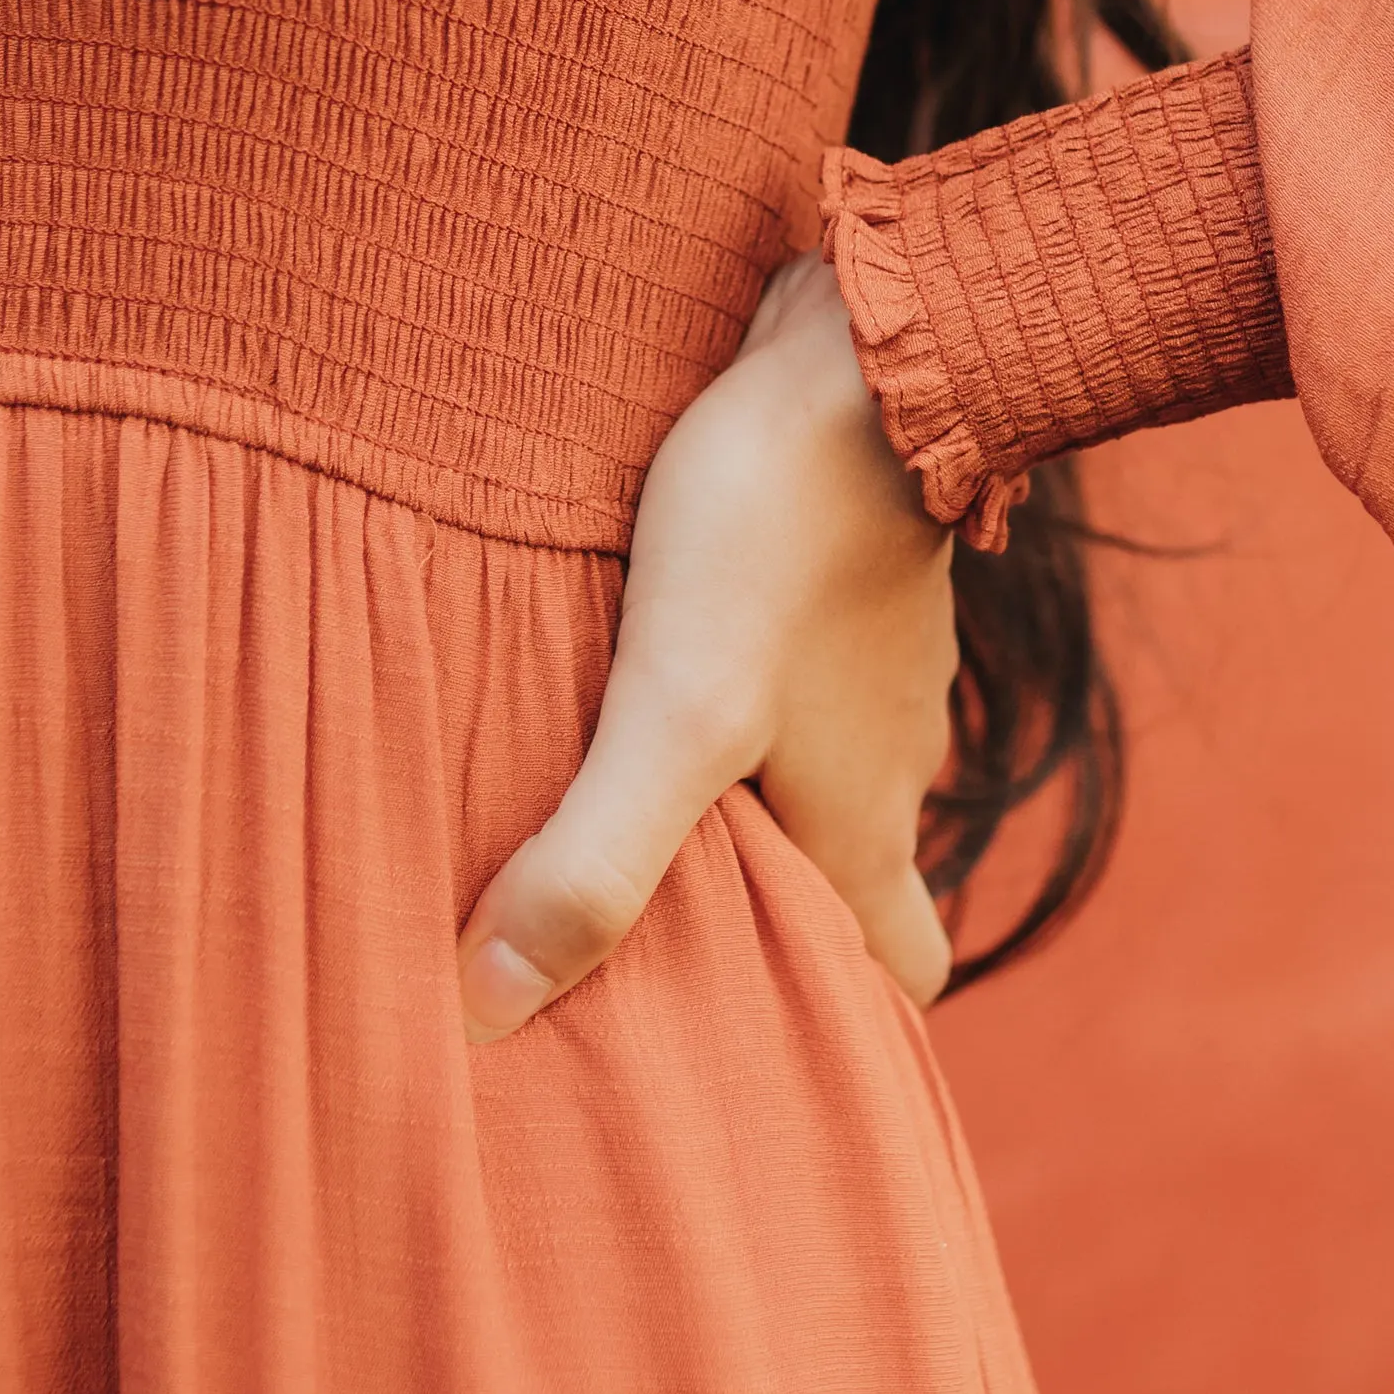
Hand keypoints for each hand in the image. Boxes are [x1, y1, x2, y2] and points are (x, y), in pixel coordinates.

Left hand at [457, 254, 959, 1039]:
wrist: (867, 344)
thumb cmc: (776, 531)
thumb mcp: (675, 709)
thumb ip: (594, 857)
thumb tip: (488, 1010)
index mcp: (864, 819)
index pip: (905, 971)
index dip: (852, 1021)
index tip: (770, 1049)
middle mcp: (890, 751)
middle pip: (857, 870)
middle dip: (781, 912)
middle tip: (663, 929)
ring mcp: (876, 655)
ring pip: (824, 759)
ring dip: (749, 786)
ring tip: (619, 787)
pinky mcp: (844, 566)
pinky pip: (802, 659)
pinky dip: (746, 681)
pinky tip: (653, 645)